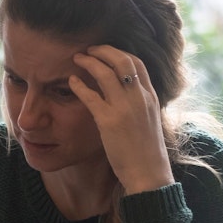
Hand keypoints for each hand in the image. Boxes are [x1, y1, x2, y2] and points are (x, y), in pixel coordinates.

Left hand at [69, 45, 173, 193]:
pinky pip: (91, 96)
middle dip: (103, 50)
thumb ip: (140, 105)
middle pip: (122, 60)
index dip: (120, 52)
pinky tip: (71, 81)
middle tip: (89, 49)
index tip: (106, 52)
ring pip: (106, 73)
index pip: (137, 63)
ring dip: (89, 61)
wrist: (149, 174)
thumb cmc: (146, 152)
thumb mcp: (150, 121)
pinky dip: (79, 85)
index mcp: (150, 97)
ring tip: (77, 58)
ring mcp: (124, 108)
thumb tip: (127, 95)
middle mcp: (139, 98)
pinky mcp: (109, 121)